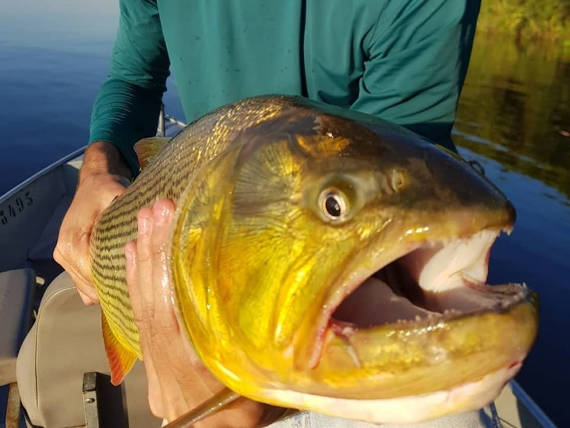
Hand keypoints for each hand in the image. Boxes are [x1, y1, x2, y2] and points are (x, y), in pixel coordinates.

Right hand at [54, 142, 130, 304]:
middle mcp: (64, 254)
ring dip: (109, 287)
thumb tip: (144, 230)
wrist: (94, 183)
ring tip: (132, 281)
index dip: (117, 280)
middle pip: (92, 285)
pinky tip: (120, 278)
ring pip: (88, 288)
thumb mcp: (116, 194)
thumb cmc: (106, 188)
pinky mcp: (71, 262)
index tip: (138, 278)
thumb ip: (126, 214)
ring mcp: (66, 260)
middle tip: (140, 282)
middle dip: (115, 286)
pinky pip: (86, 285)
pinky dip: (102, 285)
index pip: (94, 275)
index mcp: (72, 242)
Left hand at [125, 199, 279, 425]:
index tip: (169, 226)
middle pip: (154, 300)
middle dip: (154, 251)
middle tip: (154, 210)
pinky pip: (137, 316)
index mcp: (195, 361)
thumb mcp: (253, 378)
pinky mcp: (149, 356)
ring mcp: (154, 358)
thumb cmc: (238, 408)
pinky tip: (131, 257)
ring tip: (141, 223)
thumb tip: (270, 302)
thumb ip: (251, 342)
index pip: (174, 308)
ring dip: (141, 260)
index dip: (169, 265)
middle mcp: (168, 356)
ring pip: (141, 305)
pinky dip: (132, 283)